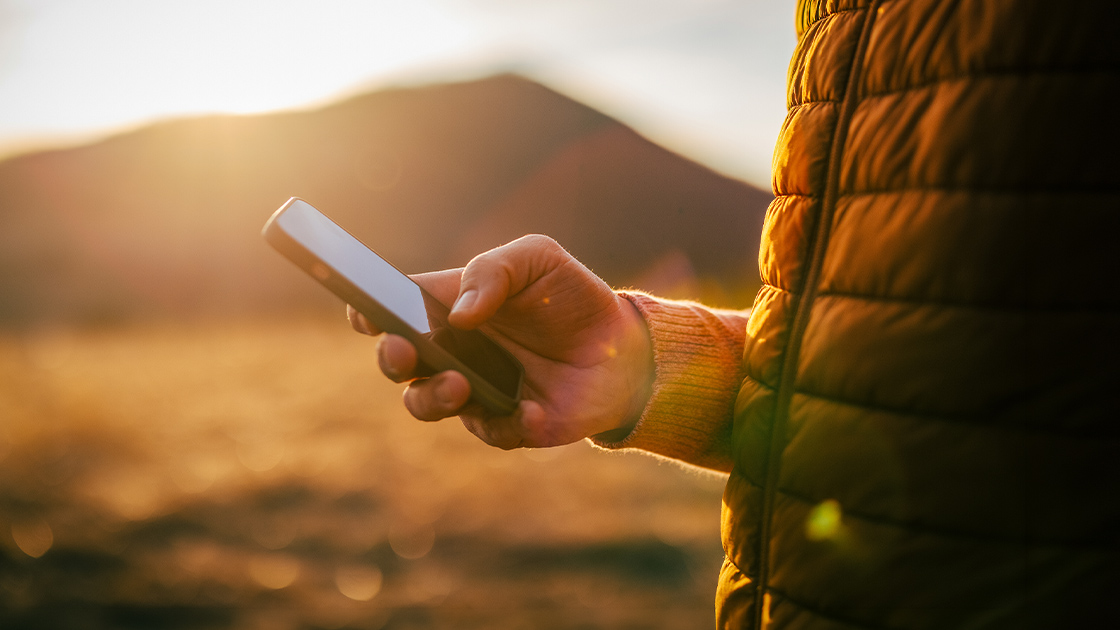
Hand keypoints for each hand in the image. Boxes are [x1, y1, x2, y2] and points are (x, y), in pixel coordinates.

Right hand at [347, 235, 653, 448]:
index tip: (364, 313)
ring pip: (424, 404)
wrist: (624, 346)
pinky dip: (506, 423)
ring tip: (460, 384)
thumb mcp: (538, 260)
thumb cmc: (570, 297)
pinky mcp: (504, 424)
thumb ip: (494, 270)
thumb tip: (459, 315)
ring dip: (432, 397)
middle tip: (405, 352)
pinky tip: (531, 410)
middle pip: (396, 362)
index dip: (368, 311)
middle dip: (391, 358)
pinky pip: (490, 431)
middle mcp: (450, 351)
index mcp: (447, 306)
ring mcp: (472, 390)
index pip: (392, 308)